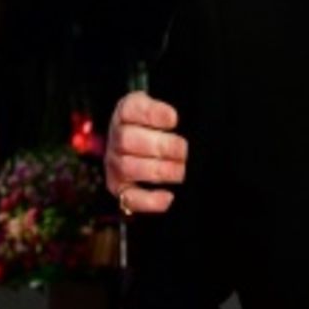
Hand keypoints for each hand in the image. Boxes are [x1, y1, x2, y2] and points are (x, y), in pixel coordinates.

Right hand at [105, 91, 187, 213]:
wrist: (153, 142)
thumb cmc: (166, 126)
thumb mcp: (170, 110)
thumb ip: (181, 110)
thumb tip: (192, 120)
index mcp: (128, 112)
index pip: (131, 108)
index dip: (152, 114)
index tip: (174, 119)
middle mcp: (118, 137)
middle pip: (128, 139)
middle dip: (161, 146)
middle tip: (183, 151)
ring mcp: (116, 163)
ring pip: (127, 167)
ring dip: (158, 171)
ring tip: (181, 171)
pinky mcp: (120, 187)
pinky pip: (128, 197)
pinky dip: (148, 200)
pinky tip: (168, 197)